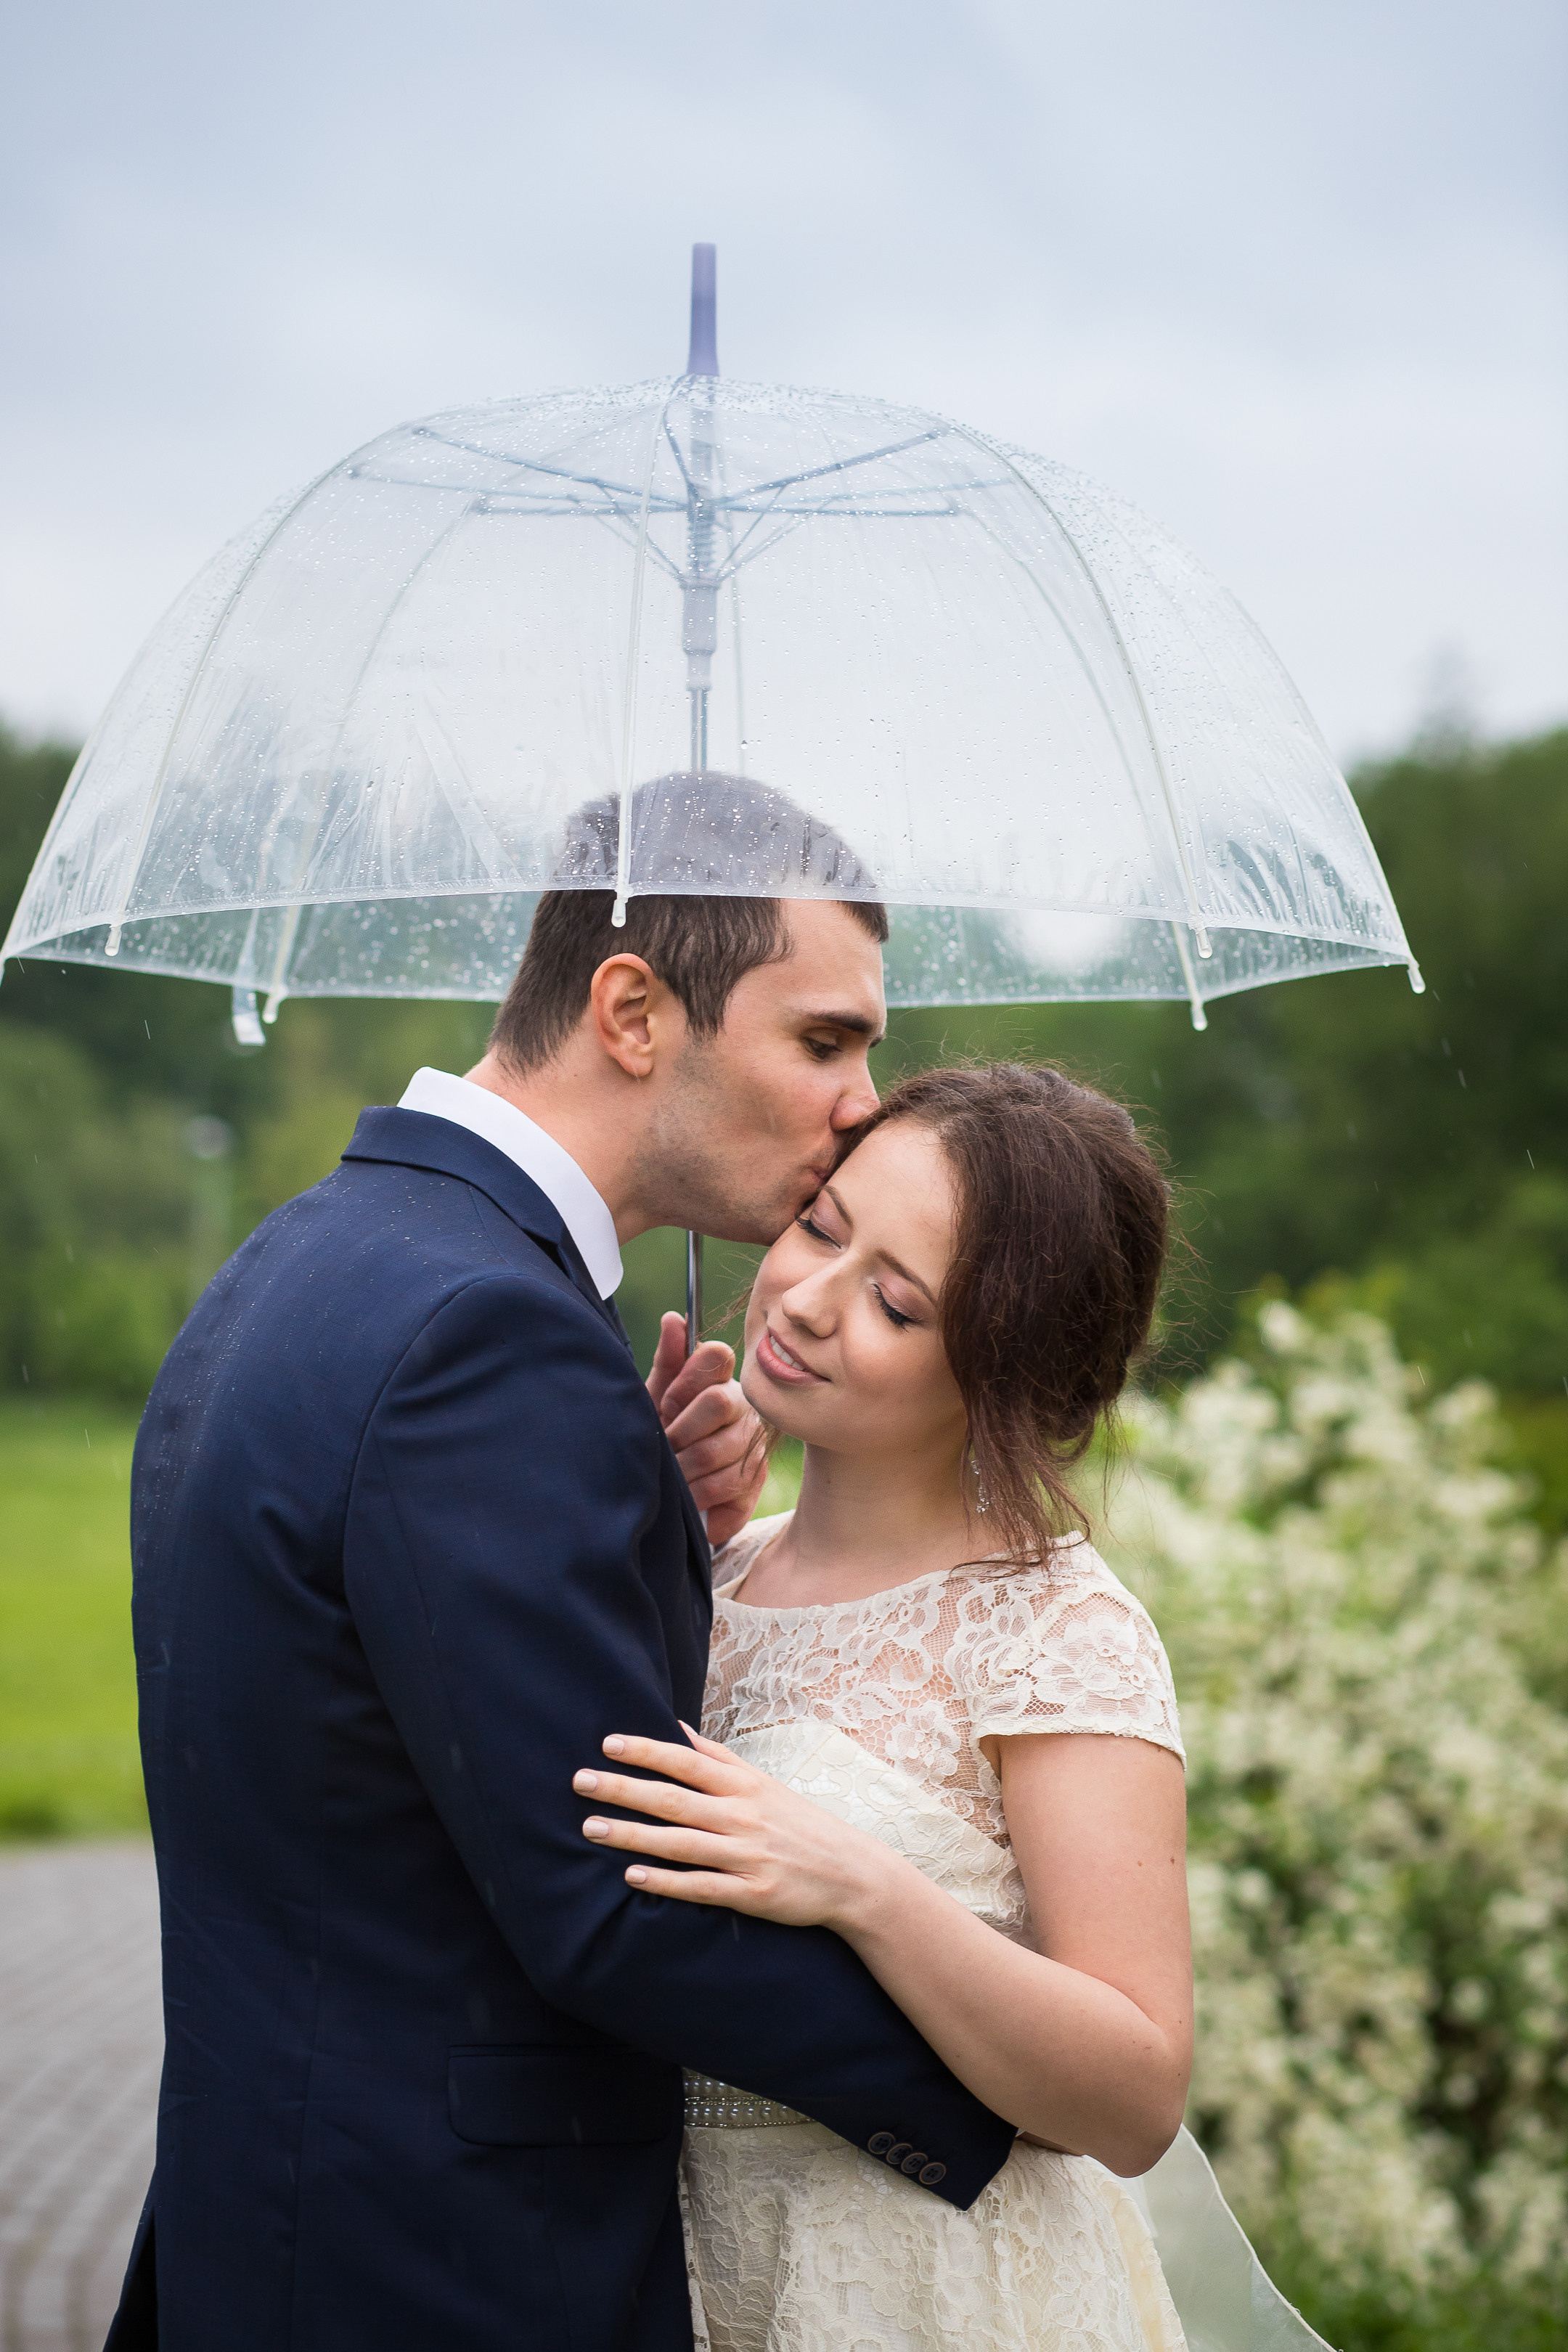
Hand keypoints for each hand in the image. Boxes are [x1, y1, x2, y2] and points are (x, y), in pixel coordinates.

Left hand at [572, 1725, 900, 1930]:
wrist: (851, 1873)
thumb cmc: (798, 1823)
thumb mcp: (762, 1782)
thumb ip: (717, 1757)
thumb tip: (675, 1727)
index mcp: (744, 1785)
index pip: (687, 1761)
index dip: (647, 1751)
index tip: (607, 1743)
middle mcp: (742, 1816)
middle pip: (674, 1799)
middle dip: (624, 1789)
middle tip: (580, 1782)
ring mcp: (746, 1855)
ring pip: (680, 1842)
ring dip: (632, 1835)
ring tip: (590, 1828)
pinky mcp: (751, 1893)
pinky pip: (701, 1887)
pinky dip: (666, 1882)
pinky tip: (632, 1877)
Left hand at [646, 1312, 767, 1547]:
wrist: (670, 1482)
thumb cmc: (665, 1429)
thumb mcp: (656, 1394)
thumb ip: (668, 1358)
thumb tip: (673, 1318)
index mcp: (721, 1379)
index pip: (716, 1355)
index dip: (686, 1380)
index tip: (665, 1403)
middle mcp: (745, 1406)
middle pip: (718, 1403)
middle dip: (681, 1430)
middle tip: (666, 1446)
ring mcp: (754, 1444)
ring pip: (718, 1451)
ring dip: (684, 1470)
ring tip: (670, 1477)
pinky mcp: (756, 1481)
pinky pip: (729, 1488)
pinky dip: (701, 1498)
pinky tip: (689, 1502)